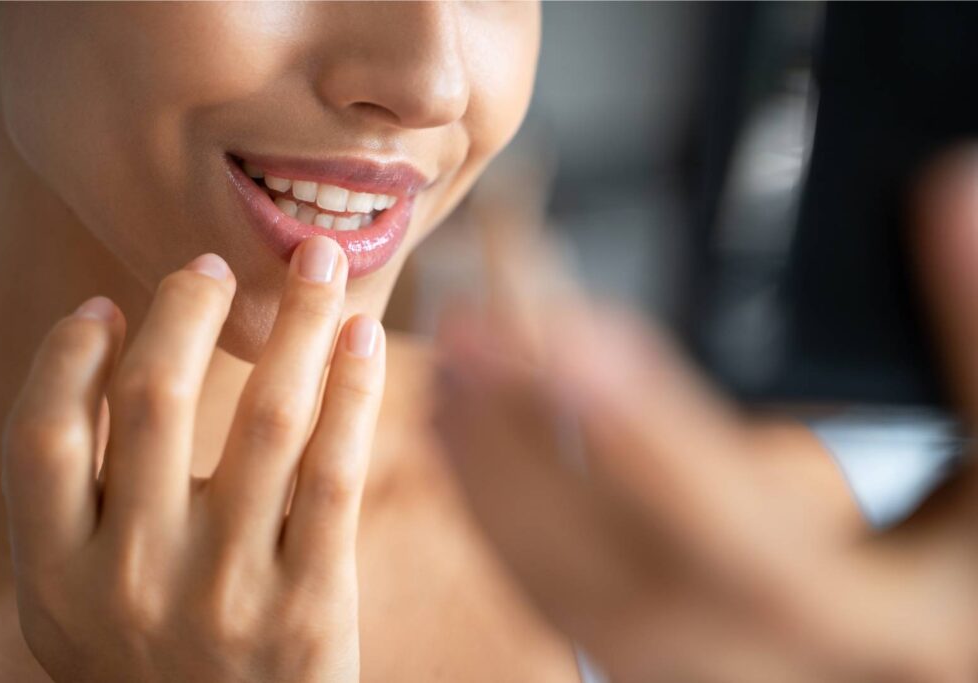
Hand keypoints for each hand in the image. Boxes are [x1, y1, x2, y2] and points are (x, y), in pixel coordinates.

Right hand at [2, 236, 383, 682]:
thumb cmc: (154, 665)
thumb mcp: (80, 607)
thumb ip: (81, 507)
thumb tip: (112, 356)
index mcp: (58, 576)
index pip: (43, 435)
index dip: (69, 355)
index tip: (105, 306)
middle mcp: (134, 578)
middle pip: (158, 398)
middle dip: (187, 307)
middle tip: (213, 263)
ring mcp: (227, 591)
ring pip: (266, 416)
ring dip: (296, 321)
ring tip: (315, 262)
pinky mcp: (311, 605)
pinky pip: (335, 471)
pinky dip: (353, 389)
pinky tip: (363, 335)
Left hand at [432, 150, 977, 681]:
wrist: (940, 649)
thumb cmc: (973, 575)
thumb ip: (974, 331)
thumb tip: (945, 197)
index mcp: (858, 617)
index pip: (734, 530)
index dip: (649, 435)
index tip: (574, 342)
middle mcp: (756, 661)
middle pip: (613, 557)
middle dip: (527, 437)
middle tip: (469, 328)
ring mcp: (690, 668)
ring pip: (560, 584)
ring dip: (489, 468)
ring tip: (448, 362)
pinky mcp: (651, 653)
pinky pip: (551, 592)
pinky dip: (493, 510)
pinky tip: (459, 436)